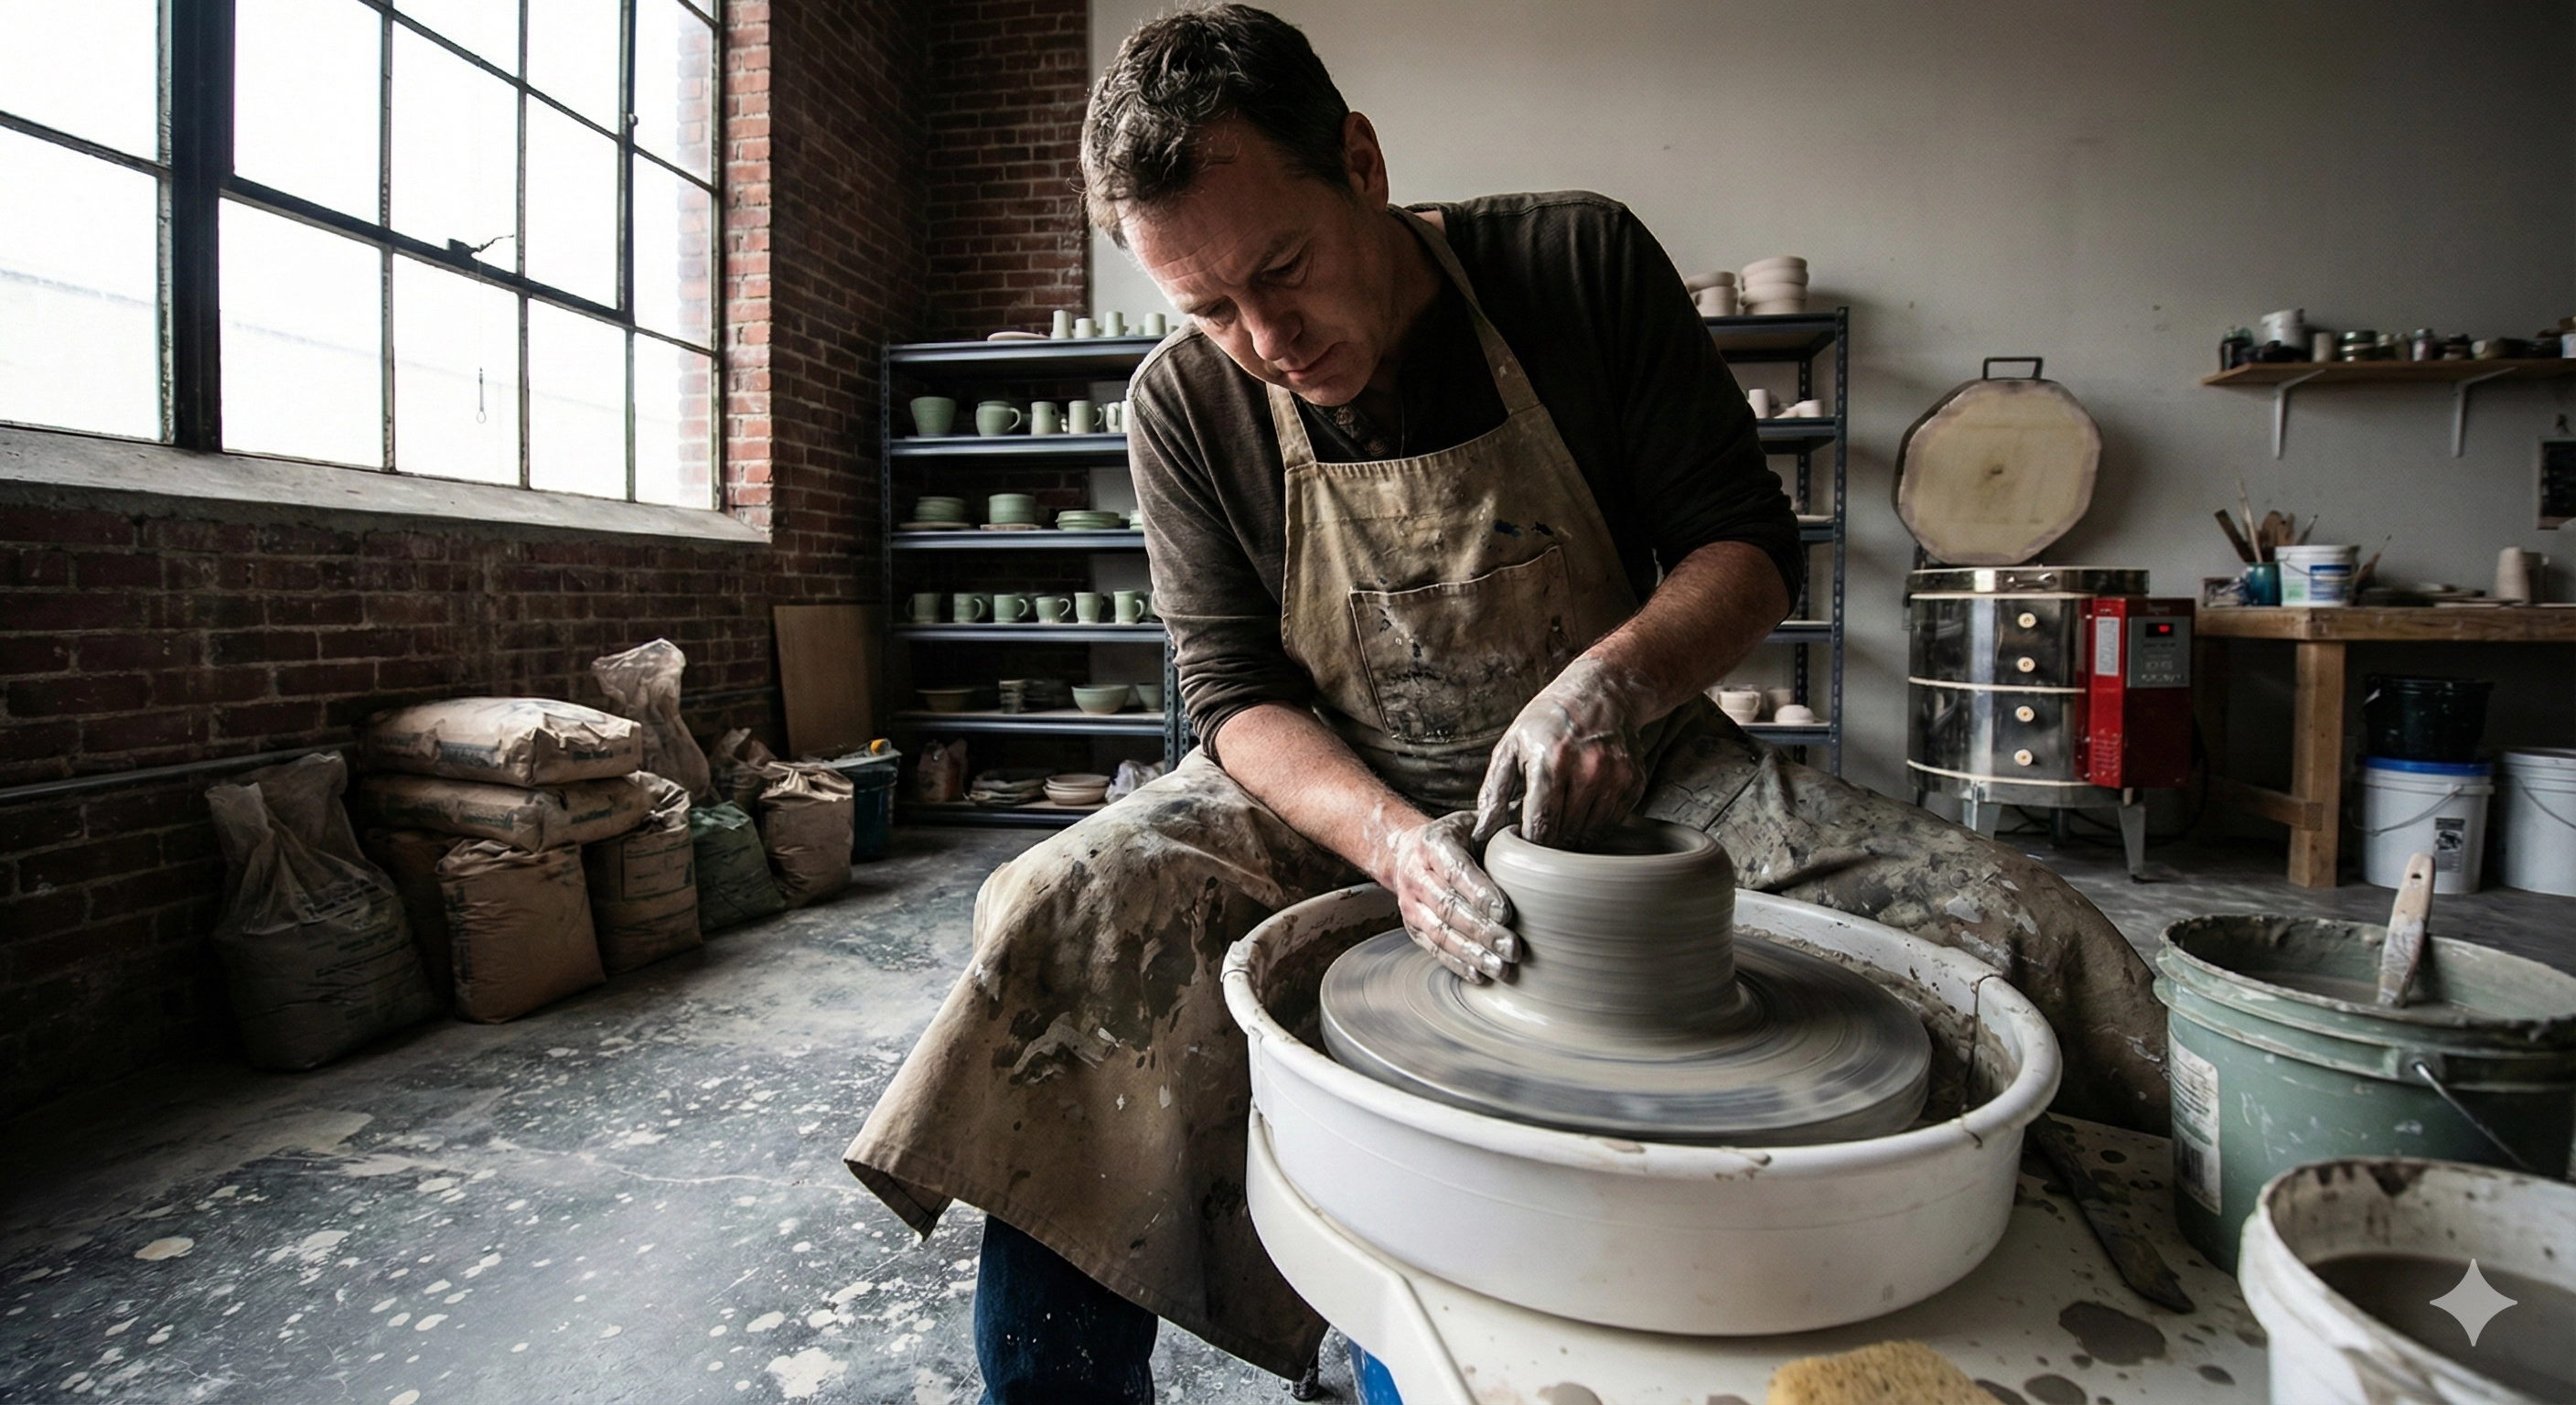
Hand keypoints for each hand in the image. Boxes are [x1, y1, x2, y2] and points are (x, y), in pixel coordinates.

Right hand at [1388, 812, 1516, 983]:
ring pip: (1440, 932)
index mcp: (1432, 843)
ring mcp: (1410, 903)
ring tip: (1501, 969)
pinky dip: (1456, 964)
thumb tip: (1536, 832)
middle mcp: (1415, 874)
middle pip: (1449, 907)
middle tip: (1513, 949)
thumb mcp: (1473, 820)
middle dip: (1482, 932)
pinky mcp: (1412, 926)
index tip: (1506, 912)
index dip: (1480, 892)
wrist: (1407, 850)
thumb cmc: (1456, 837)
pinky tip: (1479, 975)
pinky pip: (1433, 949)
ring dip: (1472, 954)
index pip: (1457, 870)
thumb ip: (1498, 827)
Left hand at [1474, 656, 1648, 847]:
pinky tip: (1583, 802)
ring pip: (1588, 835)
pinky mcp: (1634, 783)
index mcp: (1551, 760)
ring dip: (1571, 833)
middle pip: (1564, 835)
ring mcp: (1615, 777)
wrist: (1602, 692)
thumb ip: (1494, 792)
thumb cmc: (1548, 721)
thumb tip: (1481, 834)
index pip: (1541, 826)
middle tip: (1540, 822)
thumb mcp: (1511, 746)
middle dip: (1548, 838)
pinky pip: (1610, 823)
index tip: (1522, 839)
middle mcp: (1588, 770)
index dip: (1529, 841)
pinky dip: (1594, 823)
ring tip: (1561, 810)